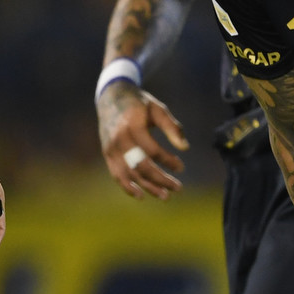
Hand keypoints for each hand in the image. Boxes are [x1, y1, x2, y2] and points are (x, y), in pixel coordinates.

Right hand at [97, 81, 188, 199]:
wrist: (112, 98)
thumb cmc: (140, 104)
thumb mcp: (158, 109)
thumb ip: (172, 127)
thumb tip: (185, 148)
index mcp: (132, 124)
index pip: (151, 149)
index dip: (168, 160)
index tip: (181, 167)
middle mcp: (119, 138)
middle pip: (140, 165)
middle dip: (160, 179)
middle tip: (178, 188)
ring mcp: (110, 147)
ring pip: (129, 173)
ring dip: (147, 187)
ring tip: (165, 196)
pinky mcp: (107, 153)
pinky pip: (116, 174)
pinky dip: (128, 187)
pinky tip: (141, 195)